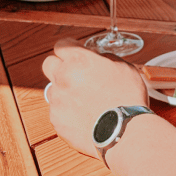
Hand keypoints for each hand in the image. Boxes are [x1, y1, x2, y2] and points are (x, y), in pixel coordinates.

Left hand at [42, 38, 147, 157]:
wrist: (125, 130)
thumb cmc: (127, 96)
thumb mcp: (122, 66)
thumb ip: (103, 58)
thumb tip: (95, 58)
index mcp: (79, 60)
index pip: (61, 45)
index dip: (70, 47)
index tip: (76, 51)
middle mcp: (63, 78)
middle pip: (48, 63)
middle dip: (60, 64)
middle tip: (75, 71)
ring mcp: (57, 100)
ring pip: (52, 88)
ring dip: (63, 88)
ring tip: (83, 96)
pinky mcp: (57, 120)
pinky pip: (56, 109)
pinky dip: (67, 109)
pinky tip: (83, 112)